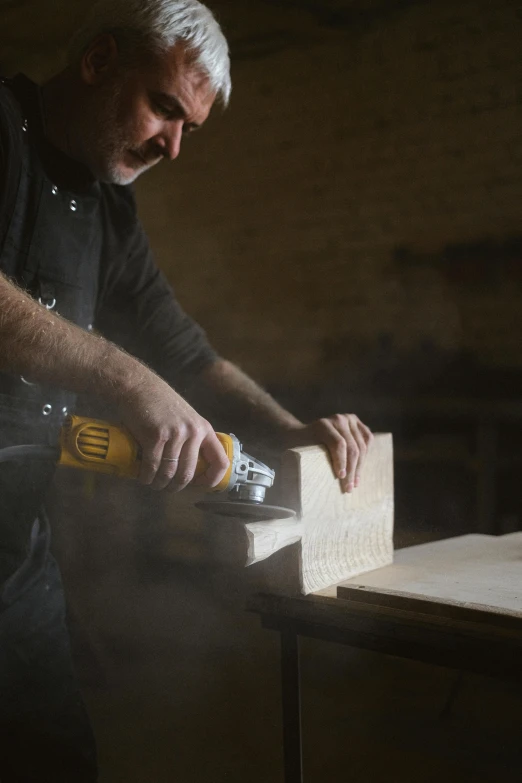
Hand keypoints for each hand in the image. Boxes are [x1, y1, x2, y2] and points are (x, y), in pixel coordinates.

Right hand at [119, 374, 228, 491]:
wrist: (138, 386)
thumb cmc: (160, 402)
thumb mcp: (185, 418)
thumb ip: (190, 437)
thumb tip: (189, 466)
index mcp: (203, 429)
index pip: (220, 461)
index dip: (212, 479)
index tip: (200, 486)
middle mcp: (193, 432)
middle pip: (188, 473)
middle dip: (177, 486)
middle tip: (168, 488)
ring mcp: (175, 434)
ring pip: (169, 472)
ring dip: (160, 483)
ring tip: (154, 484)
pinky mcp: (155, 436)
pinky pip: (153, 465)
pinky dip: (147, 476)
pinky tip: (144, 478)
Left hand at [283, 414, 372, 492]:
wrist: (301, 433)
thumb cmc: (299, 446)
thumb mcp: (299, 452)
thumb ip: (308, 460)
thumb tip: (317, 484)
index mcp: (323, 425)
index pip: (339, 444)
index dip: (342, 462)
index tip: (341, 477)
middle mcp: (338, 419)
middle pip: (352, 448)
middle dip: (352, 470)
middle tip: (348, 488)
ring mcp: (349, 419)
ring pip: (362, 446)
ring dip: (360, 467)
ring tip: (355, 482)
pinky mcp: (356, 422)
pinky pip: (368, 439)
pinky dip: (366, 454)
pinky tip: (360, 468)